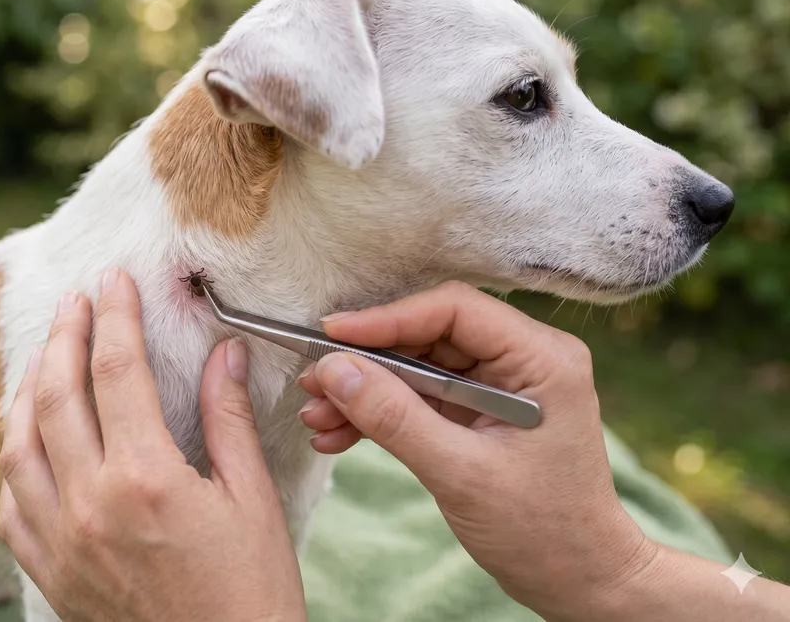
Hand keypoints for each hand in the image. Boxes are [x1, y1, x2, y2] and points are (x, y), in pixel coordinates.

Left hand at [0, 268, 306, 621]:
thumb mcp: (253, 500)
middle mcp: (89, 504)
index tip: (115, 281)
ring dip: (28, 388)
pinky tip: (28, 434)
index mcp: (146, 478)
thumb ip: (229, 419)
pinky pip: (10, 500)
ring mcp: (60, 540)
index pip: (118, 371)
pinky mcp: (49, 571)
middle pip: (57, 394)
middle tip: (77, 300)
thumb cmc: (250, 594)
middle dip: (65, 335)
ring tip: (47, 354)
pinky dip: (14, 455)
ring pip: (17, 442)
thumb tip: (225, 352)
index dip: (115, 315)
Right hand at [296, 281, 651, 618]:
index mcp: (541, 359)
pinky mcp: (479, 411)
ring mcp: (500, 385)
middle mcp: (523, 359)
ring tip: (317, 416)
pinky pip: (420, 397)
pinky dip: (380, 414)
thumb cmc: (542, 530)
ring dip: (365, 391)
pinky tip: (338, 434)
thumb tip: (335, 370)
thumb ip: (395, 418)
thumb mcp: (460, 473)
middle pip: (428, 335)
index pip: (453, 312)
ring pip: (416, 367)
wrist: (578, 580)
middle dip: (367, 362)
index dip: (386, 319)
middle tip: (314, 383)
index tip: (332, 336)